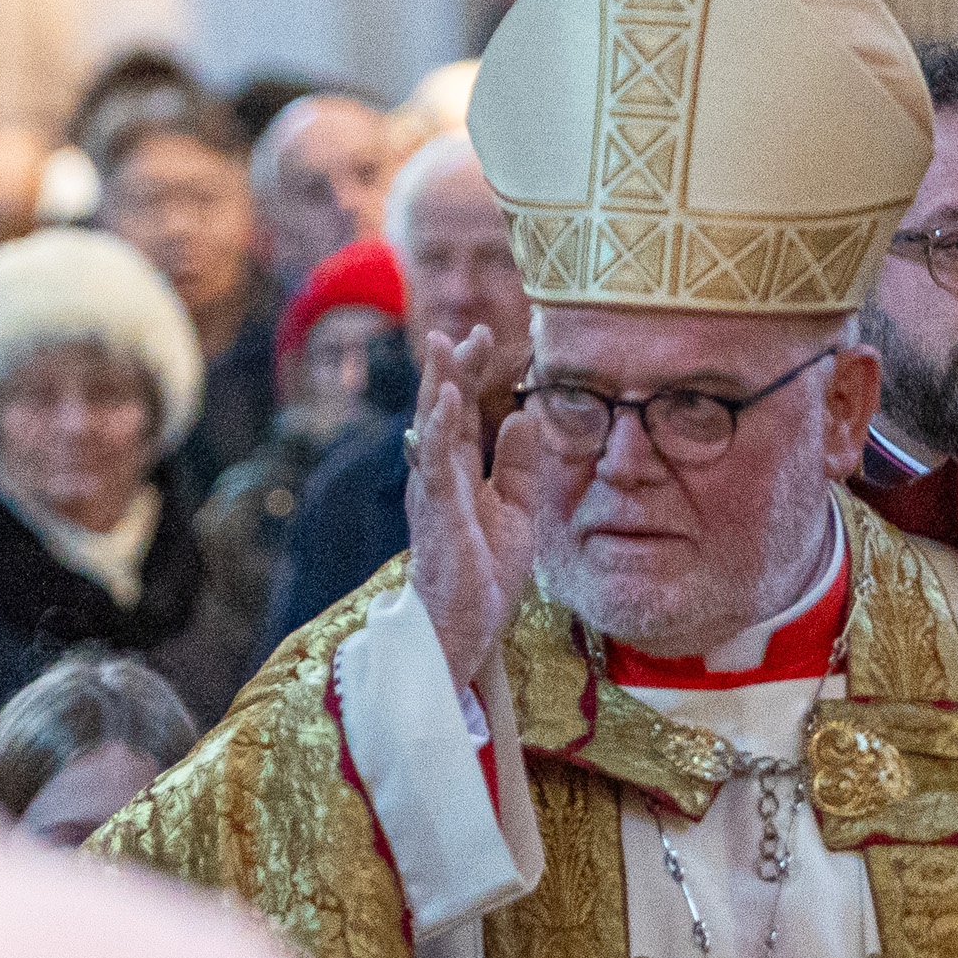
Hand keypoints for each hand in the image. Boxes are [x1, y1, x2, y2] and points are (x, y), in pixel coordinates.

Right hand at [402, 324, 541, 690]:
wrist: (466, 628)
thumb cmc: (483, 574)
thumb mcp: (516, 510)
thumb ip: (518, 464)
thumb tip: (525, 415)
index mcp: (456, 474)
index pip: (460, 412)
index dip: (470, 373)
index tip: (485, 337)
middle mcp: (437, 476)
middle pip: (441, 409)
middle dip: (452, 367)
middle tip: (465, 329)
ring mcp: (434, 494)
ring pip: (432, 428)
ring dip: (440, 385)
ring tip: (445, 347)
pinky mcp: (437, 516)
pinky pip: (436, 466)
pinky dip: (441, 431)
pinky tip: (449, 402)